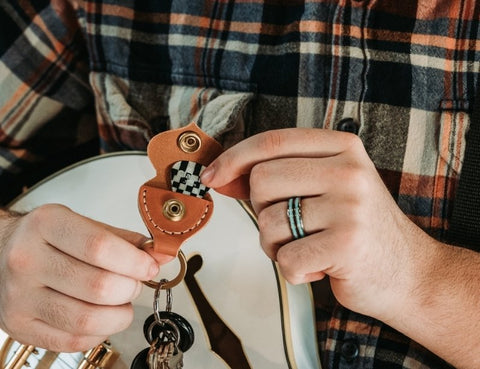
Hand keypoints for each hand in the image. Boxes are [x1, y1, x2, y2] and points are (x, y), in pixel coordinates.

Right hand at [0, 204, 158, 351]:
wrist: (0, 253)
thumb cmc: (48, 239)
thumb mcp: (84, 225)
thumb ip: (124, 240)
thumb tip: (160, 255)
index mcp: (46, 225)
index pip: (100, 247)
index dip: (135, 261)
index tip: (150, 266)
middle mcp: (27, 260)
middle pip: (98, 286)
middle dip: (131, 288)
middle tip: (135, 283)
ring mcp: (19, 297)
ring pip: (87, 319)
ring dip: (119, 315)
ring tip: (122, 303)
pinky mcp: (19, 326)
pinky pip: (73, 341)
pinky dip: (100, 332)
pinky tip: (103, 317)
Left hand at [201, 128, 438, 321]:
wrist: (408, 272)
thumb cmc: (357, 228)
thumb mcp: (324, 187)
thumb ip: (278, 177)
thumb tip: (221, 176)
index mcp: (343, 147)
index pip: (272, 142)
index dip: (233, 158)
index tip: (212, 177)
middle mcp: (348, 171)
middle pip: (262, 181)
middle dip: (264, 210)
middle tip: (292, 225)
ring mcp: (350, 207)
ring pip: (269, 223)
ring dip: (278, 246)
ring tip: (311, 247)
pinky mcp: (347, 244)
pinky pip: (286, 259)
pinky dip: (294, 271)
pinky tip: (321, 267)